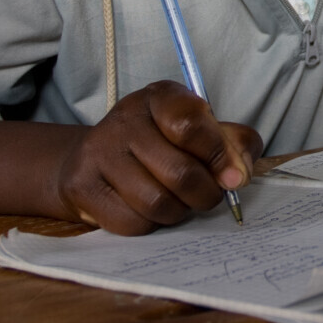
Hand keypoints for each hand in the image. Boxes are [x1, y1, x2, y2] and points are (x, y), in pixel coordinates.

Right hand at [53, 80, 262, 234]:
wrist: (94, 158)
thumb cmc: (160, 143)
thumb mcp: (200, 130)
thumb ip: (232, 144)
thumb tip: (240, 173)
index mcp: (160, 97)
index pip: (191, 125)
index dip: (219, 156)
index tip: (233, 177)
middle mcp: (126, 118)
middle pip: (180, 172)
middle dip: (205, 194)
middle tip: (208, 195)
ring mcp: (99, 151)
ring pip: (157, 202)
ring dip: (179, 211)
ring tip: (179, 202)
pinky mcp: (82, 186)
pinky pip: (132, 222)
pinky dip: (151, 224)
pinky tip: (149, 209)